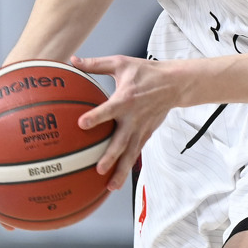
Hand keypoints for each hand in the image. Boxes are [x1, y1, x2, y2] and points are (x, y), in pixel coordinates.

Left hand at [69, 54, 183, 190]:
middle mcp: (133, 117)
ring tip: (110, 186)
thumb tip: (72, 61)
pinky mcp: (146, 134)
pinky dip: (128, 167)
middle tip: (98, 168)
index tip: (81, 124)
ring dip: (121, 170)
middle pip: (121, 140)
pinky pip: (136, 153)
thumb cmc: (145, 72)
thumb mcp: (121, 63)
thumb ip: (95, 64)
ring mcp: (141, 129)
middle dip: (110, 156)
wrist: (175, 84)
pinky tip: (118, 181)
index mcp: (125, 99)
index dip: (96, 117)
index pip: (108, 110)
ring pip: (130, 153)